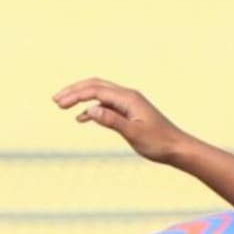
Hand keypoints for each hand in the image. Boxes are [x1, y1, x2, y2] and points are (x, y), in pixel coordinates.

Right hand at [53, 78, 191, 165]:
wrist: (177, 148)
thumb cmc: (158, 142)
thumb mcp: (134, 133)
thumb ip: (112, 121)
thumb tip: (90, 110)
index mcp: (128, 98)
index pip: (96, 90)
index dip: (76, 95)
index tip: (59, 104)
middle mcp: (128, 96)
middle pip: (96, 86)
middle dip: (75, 91)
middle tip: (55, 100)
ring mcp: (128, 103)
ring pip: (99, 94)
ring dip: (81, 98)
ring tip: (62, 105)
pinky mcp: (129, 112)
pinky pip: (106, 105)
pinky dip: (91, 108)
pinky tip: (81, 118)